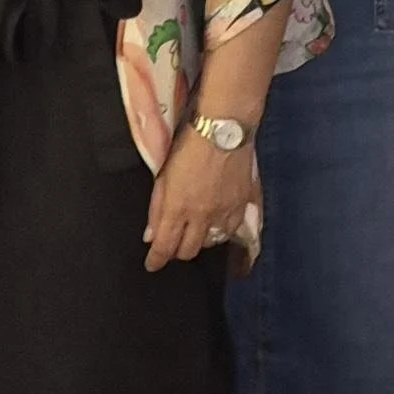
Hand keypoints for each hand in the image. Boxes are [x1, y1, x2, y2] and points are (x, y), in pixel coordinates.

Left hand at [145, 125, 260, 270]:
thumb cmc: (189, 145)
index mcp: (177, 208)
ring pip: (210, 243)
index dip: (156, 260)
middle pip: (188, 251)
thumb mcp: (164, 175)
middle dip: (177, 250)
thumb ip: (157, 207)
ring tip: (195, 230)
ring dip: (199, 240)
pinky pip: (230, 230)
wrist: (224, 129)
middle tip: (173, 243)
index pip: (165, 247)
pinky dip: (220, 231)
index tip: (152, 264)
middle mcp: (201, 216)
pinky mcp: (241, 205)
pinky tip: (215, 223)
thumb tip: (151, 234)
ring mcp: (224, 212)